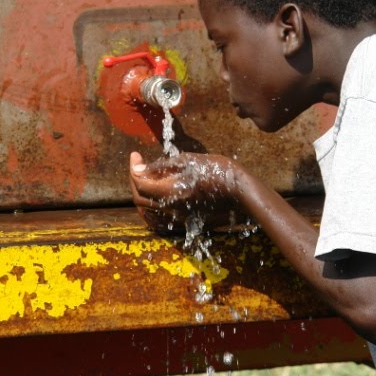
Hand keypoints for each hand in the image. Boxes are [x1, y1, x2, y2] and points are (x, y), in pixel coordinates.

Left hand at [128, 151, 242, 232]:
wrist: (241, 192)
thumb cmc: (218, 171)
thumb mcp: (189, 161)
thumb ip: (162, 166)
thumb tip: (141, 168)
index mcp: (169, 191)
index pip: (139, 182)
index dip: (133, 167)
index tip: (136, 155)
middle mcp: (171, 208)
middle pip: (139, 198)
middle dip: (135, 180)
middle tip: (140, 165)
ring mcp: (179, 218)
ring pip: (148, 211)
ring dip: (142, 195)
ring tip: (146, 179)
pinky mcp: (187, 221)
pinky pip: (159, 218)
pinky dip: (151, 207)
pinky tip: (157, 196)